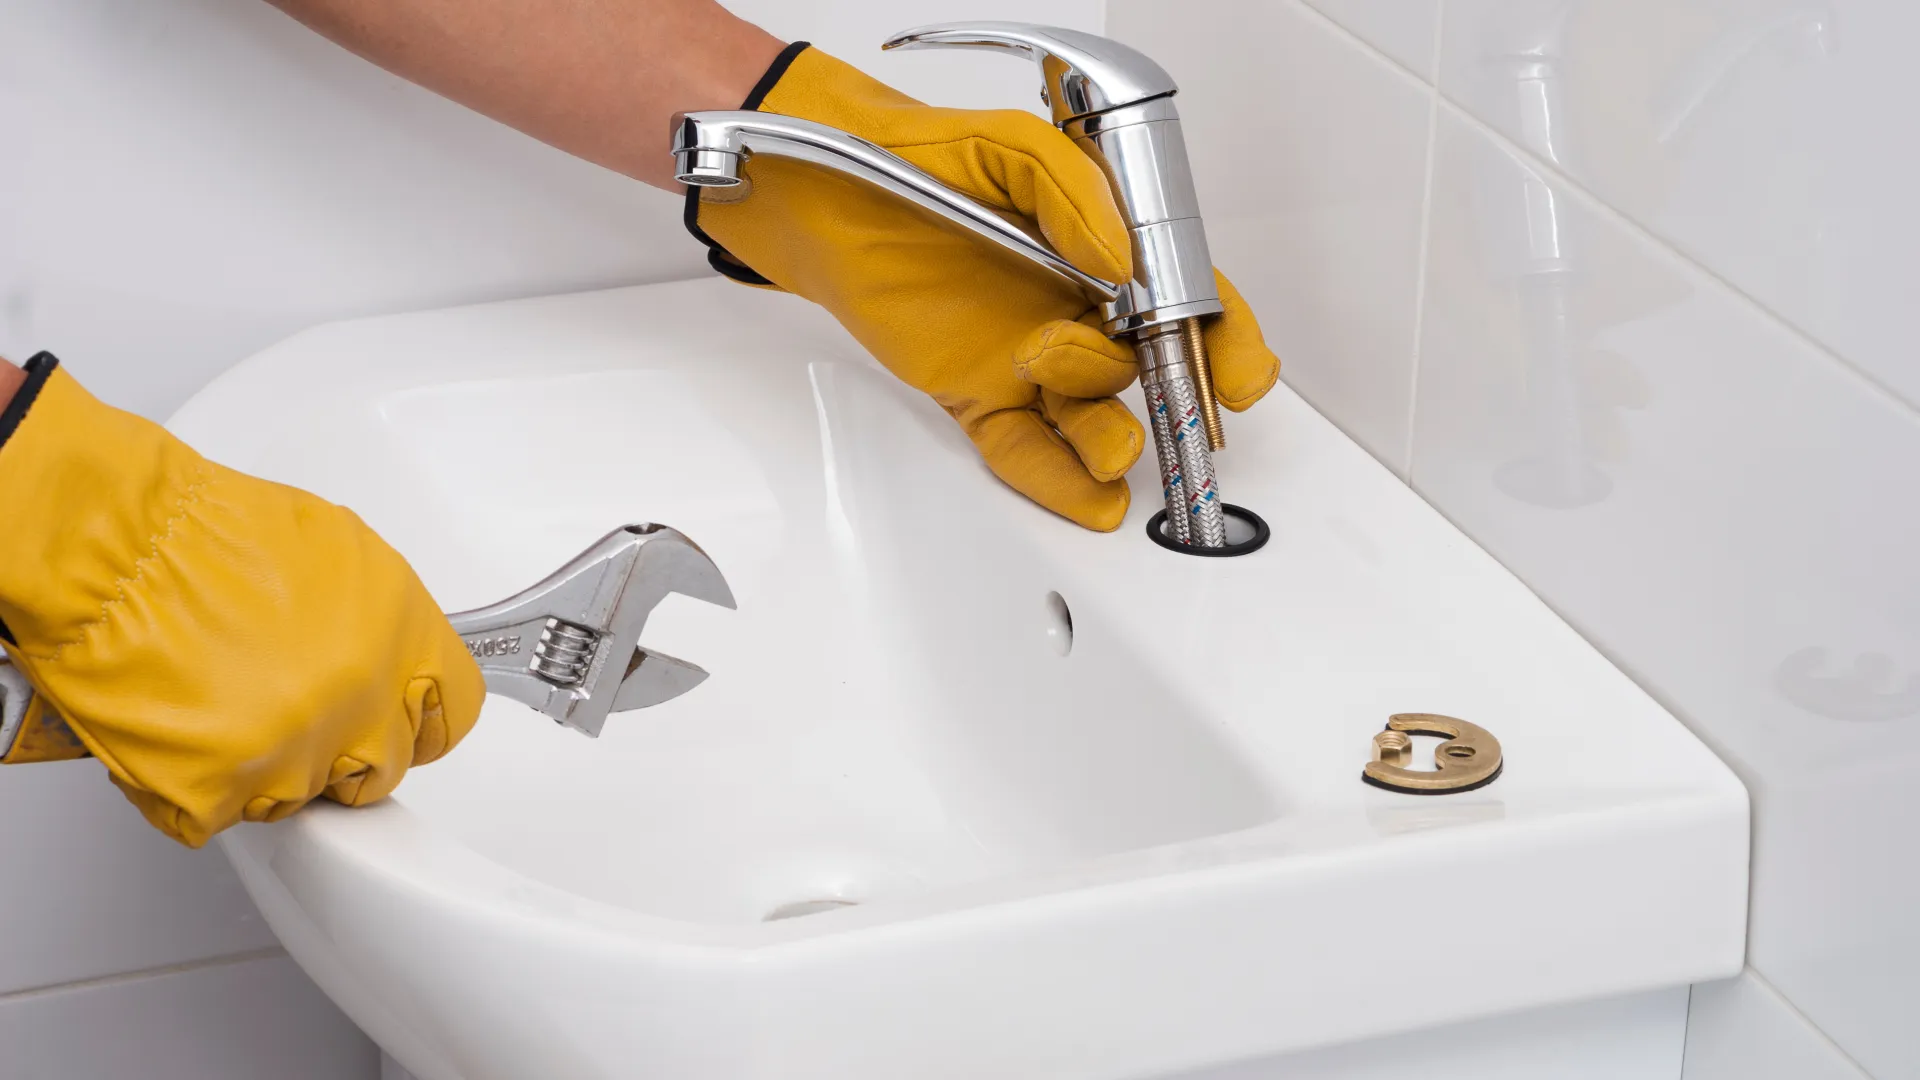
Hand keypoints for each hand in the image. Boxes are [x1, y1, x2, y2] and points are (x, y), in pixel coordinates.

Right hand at [0, 356, 483, 846]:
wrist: (113, 548)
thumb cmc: (206, 534)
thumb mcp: (341, 553)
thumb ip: (381, 623)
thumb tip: (390, 657)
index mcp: (404, 639)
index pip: (452, 714)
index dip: (417, 721)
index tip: (397, 722)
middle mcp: (362, 700)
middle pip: (381, 767)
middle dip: (342, 749)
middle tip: (291, 712)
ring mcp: (297, 753)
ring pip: (302, 797)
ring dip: (266, 767)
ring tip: (221, 705)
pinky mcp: (225, 790)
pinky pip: (225, 813)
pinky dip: (199, 785)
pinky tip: (183, 730)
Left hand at [689, 45, 1279, 530]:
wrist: (822, 192)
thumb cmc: (917, 157)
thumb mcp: (1009, 146)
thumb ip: (1071, 193)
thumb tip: (1117, 260)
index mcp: (1103, 245)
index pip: (1187, 294)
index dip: (1223, 337)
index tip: (1238, 372)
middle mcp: (1077, 306)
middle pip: (1152, 367)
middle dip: (1178, 398)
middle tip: (1183, 413)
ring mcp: (1028, 357)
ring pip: (1090, 414)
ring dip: (1112, 437)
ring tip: (1114, 445)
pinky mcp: (976, 394)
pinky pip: (1024, 447)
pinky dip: (1056, 480)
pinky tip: (1090, 501)